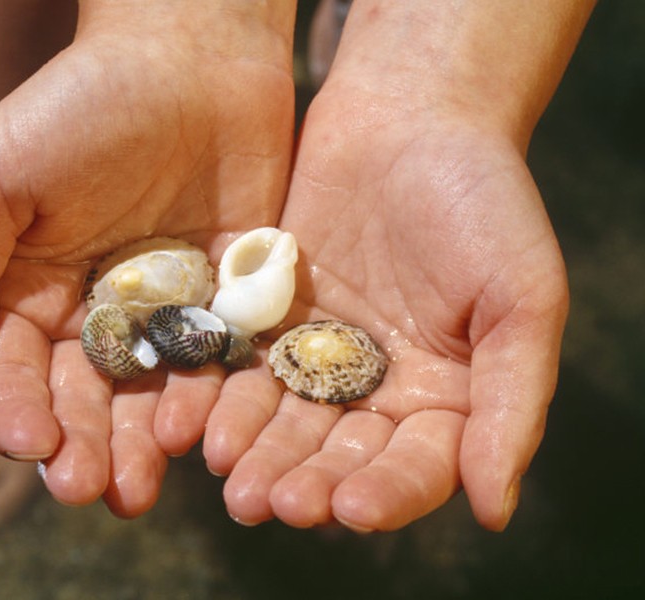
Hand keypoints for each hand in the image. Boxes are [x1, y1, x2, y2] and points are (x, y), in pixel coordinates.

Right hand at [0, 1, 295, 516]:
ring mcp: (168, 312)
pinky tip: (192, 430)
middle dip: (81, 447)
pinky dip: (203, 399)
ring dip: (140, 445)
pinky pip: (216, 363)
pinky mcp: (229, 303)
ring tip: (136, 488)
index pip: (17, 372)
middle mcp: (101, 313)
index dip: (16, 412)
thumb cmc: (83, 104)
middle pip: (85, 399)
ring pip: (149, 396)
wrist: (193, 59)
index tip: (29, 443)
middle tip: (87, 490)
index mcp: (35, 292)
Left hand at [203, 82, 568, 531]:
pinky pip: (241, 367)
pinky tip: (195, 421)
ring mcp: (318, 355)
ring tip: (227, 472)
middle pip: (339, 453)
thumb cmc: (483, 200)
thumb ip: (513, 401)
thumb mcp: (523, 297)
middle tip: (266, 504)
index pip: (417, 465)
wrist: (410, 117)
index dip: (387, 492)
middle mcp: (377, 386)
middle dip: (304, 480)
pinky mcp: (270, 320)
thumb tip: (498, 509)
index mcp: (444, 395)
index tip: (351, 509)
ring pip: (283, 418)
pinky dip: (220, 395)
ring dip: (255, 449)